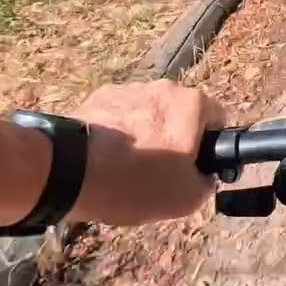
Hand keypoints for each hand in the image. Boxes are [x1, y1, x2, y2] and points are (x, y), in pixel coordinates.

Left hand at [67, 81, 225, 224]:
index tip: (195, 167)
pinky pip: (118, 115)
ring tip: (126, 167)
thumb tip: (204, 175)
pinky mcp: (97, 96)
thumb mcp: (186, 198)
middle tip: (160, 172)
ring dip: (145, 133)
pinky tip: (105, 158)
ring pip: (148, 113)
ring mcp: (128, 88)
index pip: (217, 119)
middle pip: (180, 114)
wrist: (68, 172)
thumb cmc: (136, 182)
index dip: (210, 146)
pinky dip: (117, 132)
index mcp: (192, 104)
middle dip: (175, 138)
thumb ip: (207, 182)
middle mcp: (164, 87)